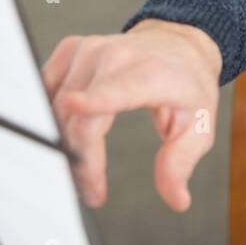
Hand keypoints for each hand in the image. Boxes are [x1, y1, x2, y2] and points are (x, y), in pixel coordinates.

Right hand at [42, 19, 222, 210]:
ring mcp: (89, 50)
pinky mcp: (70, 50)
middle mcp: (116, 56)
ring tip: (83, 172)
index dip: (96, 99)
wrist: (176, 45)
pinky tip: (66, 138)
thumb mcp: (199, 125)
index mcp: (151, 73)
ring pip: (57, 107)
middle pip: (80, 115)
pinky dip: (51, 118)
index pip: (119, 88)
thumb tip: (176, 199)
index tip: (75, 106)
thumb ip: (181, 162)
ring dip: (63, 144)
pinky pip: (46, 91)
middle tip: (91, 192)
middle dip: (80, 160)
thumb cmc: (187, 84)